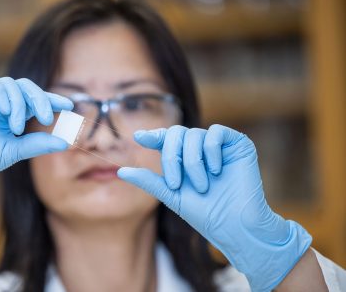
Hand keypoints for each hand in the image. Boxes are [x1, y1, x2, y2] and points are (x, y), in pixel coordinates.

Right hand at [0, 74, 72, 240]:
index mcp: (11, 116)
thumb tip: (66, 141)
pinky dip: (0, 93)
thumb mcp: (12, 152)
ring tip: (16, 126)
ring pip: (9, 85)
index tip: (70, 106)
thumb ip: (37, 144)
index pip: (35, 102)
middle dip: (40, 100)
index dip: (52, 101)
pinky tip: (5, 111)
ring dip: (19, 103)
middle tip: (47, 118)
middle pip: (26, 89)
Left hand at [118, 124, 311, 290]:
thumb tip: (121, 171)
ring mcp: (219, 146)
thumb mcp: (171, 195)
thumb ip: (148, 180)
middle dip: (171, 157)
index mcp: (184, 159)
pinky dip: (211, 150)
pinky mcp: (238, 144)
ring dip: (192, 162)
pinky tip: (216, 171)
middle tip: (176, 184)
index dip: (153, 136)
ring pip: (194, 134)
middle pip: (176, 134)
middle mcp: (201, 150)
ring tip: (202, 186)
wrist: (235, 226)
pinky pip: (216, 132)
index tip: (139, 137)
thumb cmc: (204, 214)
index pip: (166, 140)